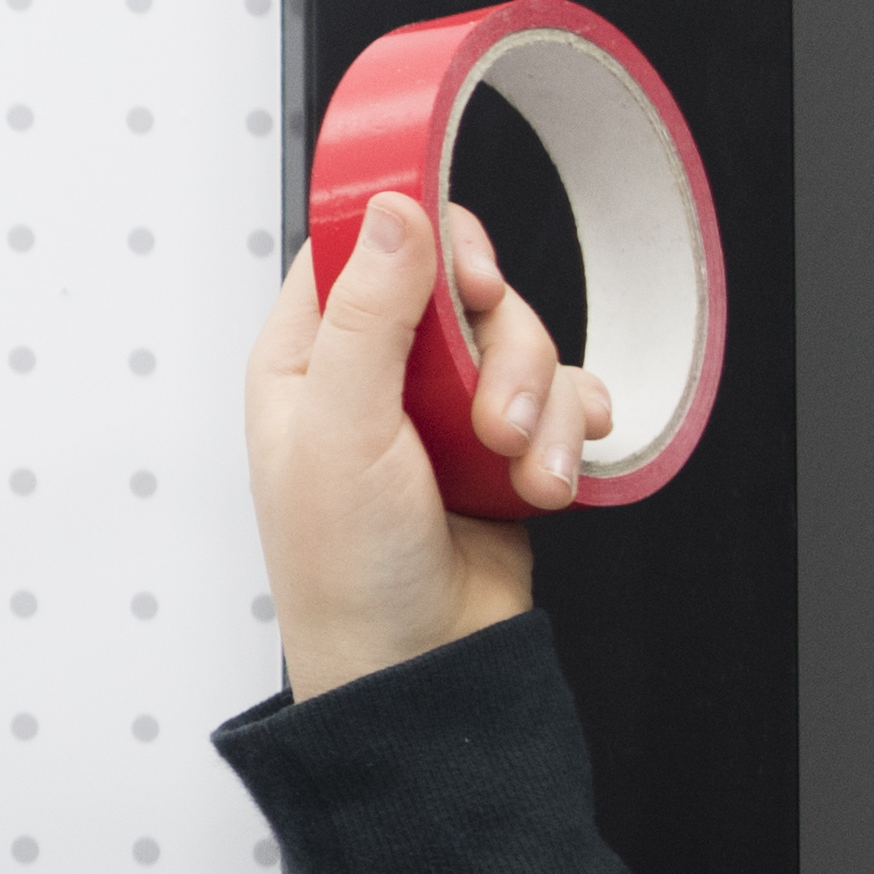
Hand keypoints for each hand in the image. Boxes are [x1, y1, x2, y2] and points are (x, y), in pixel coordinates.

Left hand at [247, 191, 612, 696]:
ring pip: (521, 342)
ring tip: (512, 467)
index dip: (425, 242)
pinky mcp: (501, 441)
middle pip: (463, 289)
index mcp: (308, 357)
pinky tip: (547, 476)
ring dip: (535, 405)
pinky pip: (560, 395)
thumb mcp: (341, 430)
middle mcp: (374, 372)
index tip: (469, 279)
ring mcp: (441, 406)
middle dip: (500, 348)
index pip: (362, 245)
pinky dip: (565, 433)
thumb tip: (388, 209)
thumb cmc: (346, 567)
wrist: (417, 664)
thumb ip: (369, 315)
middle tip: (488, 414)